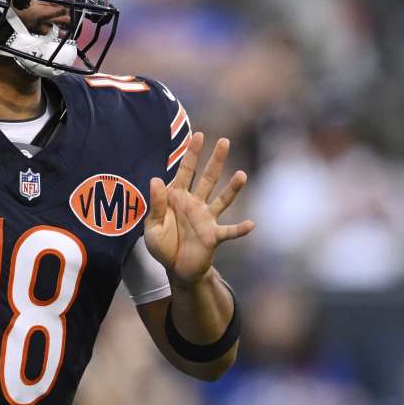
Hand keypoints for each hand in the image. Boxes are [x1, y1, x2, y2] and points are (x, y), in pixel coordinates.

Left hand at [145, 133, 254, 286]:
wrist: (176, 269)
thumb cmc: (163, 245)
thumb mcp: (152, 226)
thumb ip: (156, 204)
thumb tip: (156, 179)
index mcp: (177, 198)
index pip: (185, 171)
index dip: (192, 154)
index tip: (199, 135)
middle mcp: (195, 204)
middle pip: (207, 178)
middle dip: (216, 160)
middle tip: (225, 141)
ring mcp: (206, 219)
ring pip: (222, 200)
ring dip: (232, 188)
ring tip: (242, 175)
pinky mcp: (214, 236)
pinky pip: (229, 231)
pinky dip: (240, 229)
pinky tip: (251, 224)